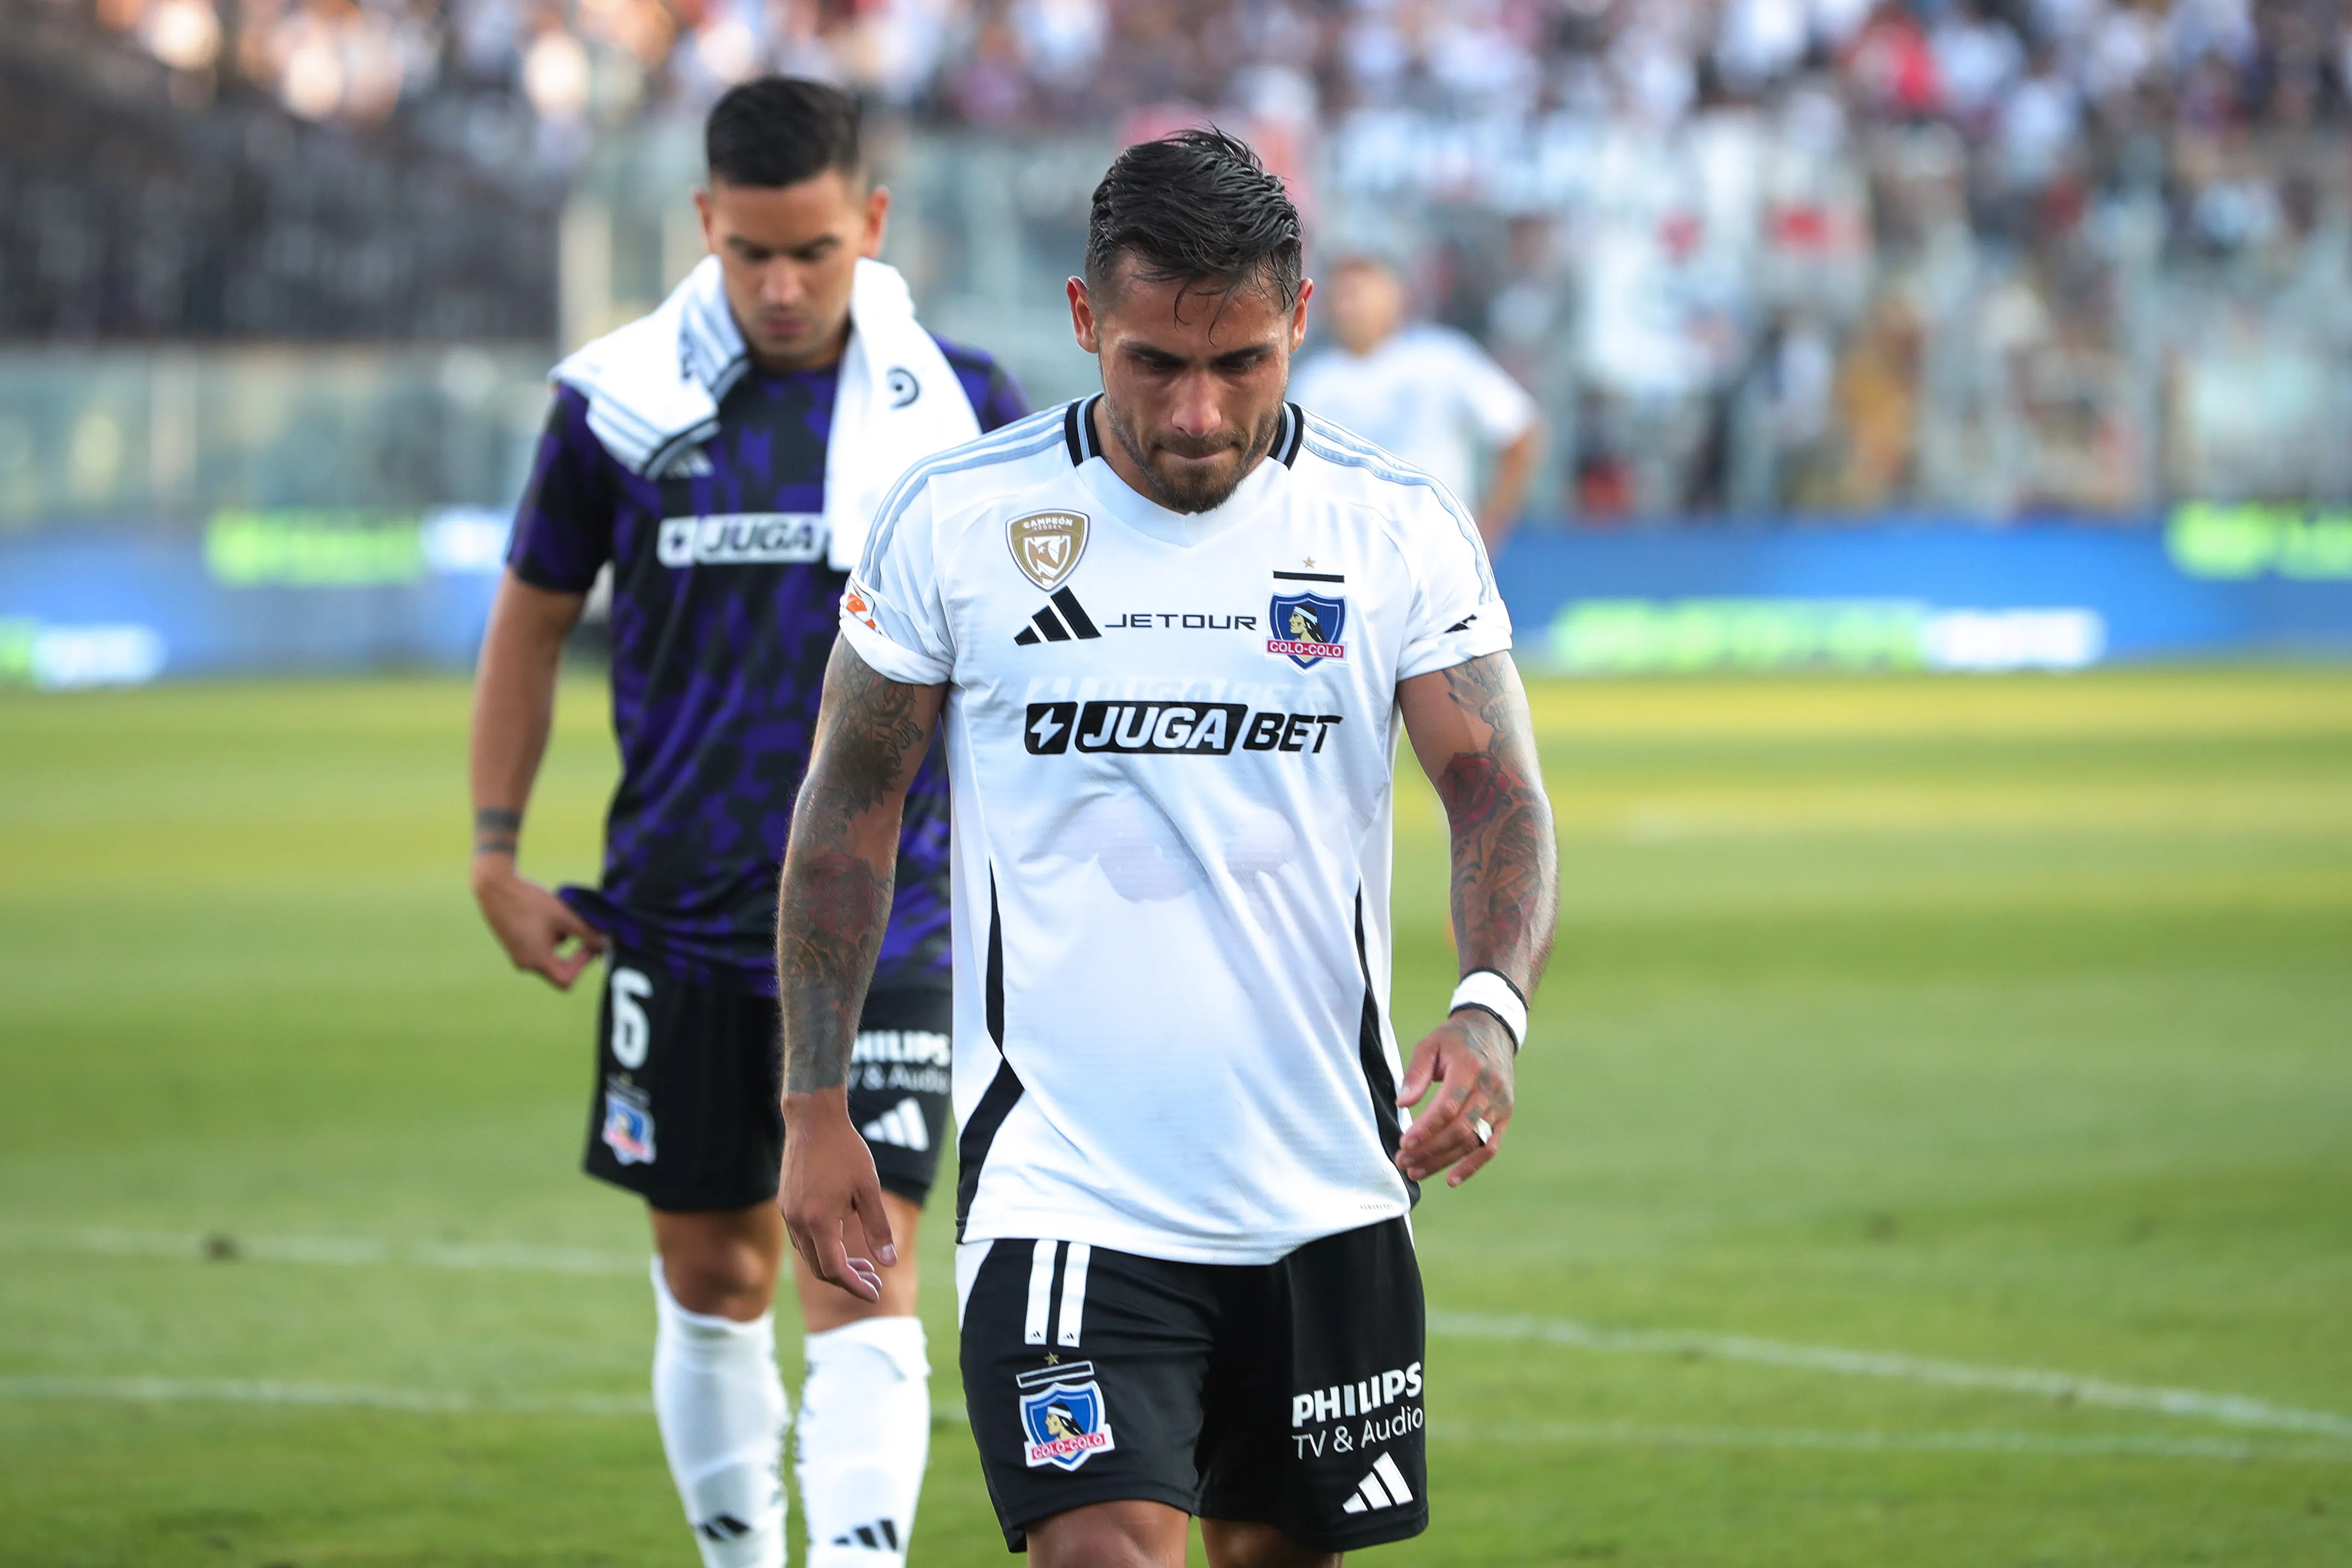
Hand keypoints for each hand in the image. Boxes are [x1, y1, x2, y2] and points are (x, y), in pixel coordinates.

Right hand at [471, 859, 606, 988]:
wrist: (495, 886)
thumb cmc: (528, 901)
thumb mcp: (563, 916)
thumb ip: (587, 933)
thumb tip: (606, 945)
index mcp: (536, 961)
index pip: (566, 980)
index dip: (582, 965)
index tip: (589, 944)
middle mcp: (525, 963)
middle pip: (559, 969)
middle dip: (574, 951)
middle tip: (582, 930)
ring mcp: (517, 954)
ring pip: (550, 956)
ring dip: (562, 939)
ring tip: (561, 915)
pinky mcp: (515, 945)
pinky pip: (539, 948)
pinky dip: (550, 935)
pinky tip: (547, 914)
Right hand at [779, 1090, 897, 1302]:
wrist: (813, 1119)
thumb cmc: (845, 1150)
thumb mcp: (868, 1189)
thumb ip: (878, 1227)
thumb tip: (888, 1263)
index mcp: (819, 1220)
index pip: (834, 1270)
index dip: (855, 1286)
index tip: (875, 1294)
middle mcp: (798, 1221)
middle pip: (819, 1269)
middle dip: (848, 1280)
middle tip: (875, 1281)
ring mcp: (788, 1214)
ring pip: (809, 1255)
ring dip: (835, 1265)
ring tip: (864, 1264)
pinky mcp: (785, 1205)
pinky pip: (802, 1239)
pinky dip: (822, 1249)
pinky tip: (841, 1241)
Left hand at [1395, 1010, 1515, 1187]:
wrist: (1493, 1032)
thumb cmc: (1454, 1040)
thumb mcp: (1430, 1044)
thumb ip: (1415, 1073)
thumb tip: (1402, 1103)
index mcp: (1469, 1068)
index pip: (1448, 1106)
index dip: (1425, 1128)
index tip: (1404, 1143)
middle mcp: (1489, 1089)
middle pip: (1459, 1129)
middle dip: (1429, 1149)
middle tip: (1402, 1161)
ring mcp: (1500, 1105)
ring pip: (1472, 1142)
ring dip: (1443, 1161)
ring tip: (1415, 1171)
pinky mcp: (1504, 1116)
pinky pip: (1490, 1147)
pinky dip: (1472, 1166)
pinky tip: (1450, 1179)